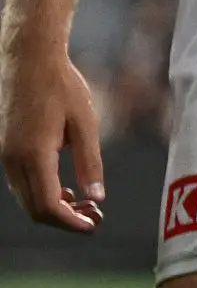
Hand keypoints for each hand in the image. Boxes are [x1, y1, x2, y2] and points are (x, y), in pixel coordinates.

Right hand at [0, 42, 104, 232]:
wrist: (28, 60)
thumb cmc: (61, 86)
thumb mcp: (85, 123)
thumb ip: (90, 162)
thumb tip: (97, 196)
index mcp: (34, 155)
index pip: (48, 206)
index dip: (70, 223)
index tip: (93, 226)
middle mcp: (12, 160)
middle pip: (35, 209)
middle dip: (64, 219)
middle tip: (95, 217)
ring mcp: (5, 156)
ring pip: (26, 198)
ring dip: (53, 207)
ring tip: (84, 203)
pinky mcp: (5, 150)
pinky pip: (21, 184)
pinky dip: (41, 193)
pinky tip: (64, 188)